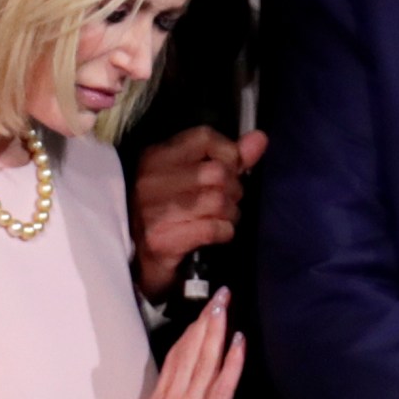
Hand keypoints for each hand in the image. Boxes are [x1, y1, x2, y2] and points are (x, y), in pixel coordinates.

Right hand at [102, 288, 245, 398]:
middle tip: (219, 292)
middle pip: (189, 351)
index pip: (175, 357)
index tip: (203, 311)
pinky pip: (221, 389)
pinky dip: (231, 363)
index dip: (191, 332)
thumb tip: (168, 394)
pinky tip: (240, 341)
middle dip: (205, 320)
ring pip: (203, 361)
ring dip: (216, 330)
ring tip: (225, 303)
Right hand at [132, 127, 268, 298]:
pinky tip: (218, 233)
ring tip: (224, 218)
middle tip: (228, 201)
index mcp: (156, 157)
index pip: (203, 138)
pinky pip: (211, 229)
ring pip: (217, 201)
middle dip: (233, 189)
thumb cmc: (168, 213)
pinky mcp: (161, 240)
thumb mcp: (190, 179)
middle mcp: (150, 180)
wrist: (138, 261)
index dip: (229, 153)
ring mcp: (153, 211)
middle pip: (217, 172)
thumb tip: (259, 138)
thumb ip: (227, 159)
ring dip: (231, 213)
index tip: (232, 170)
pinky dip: (224, 231)